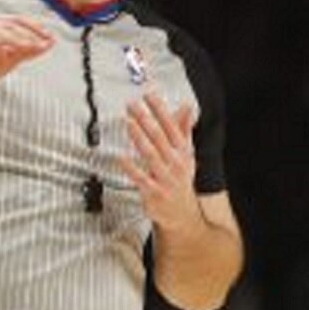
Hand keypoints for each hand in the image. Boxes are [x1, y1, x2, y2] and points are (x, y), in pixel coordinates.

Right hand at [0, 15, 53, 101]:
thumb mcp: (7, 63)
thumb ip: (25, 52)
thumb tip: (49, 44)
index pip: (15, 20)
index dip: (34, 27)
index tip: (50, 37)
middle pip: (7, 22)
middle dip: (28, 32)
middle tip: (43, 43)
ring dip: (15, 37)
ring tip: (30, 47)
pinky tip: (6, 50)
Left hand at [120, 93, 201, 233]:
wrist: (183, 214)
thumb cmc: (181, 179)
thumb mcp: (187, 153)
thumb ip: (184, 129)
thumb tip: (187, 106)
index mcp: (183, 151)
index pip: (172, 126)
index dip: (160, 110)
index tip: (149, 95)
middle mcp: (176, 162)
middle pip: (159, 137)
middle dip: (146, 119)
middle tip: (132, 105)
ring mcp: (165, 177)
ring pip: (151, 154)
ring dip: (139, 138)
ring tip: (128, 122)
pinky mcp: (153, 192)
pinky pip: (141, 178)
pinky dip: (131, 167)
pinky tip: (121, 156)